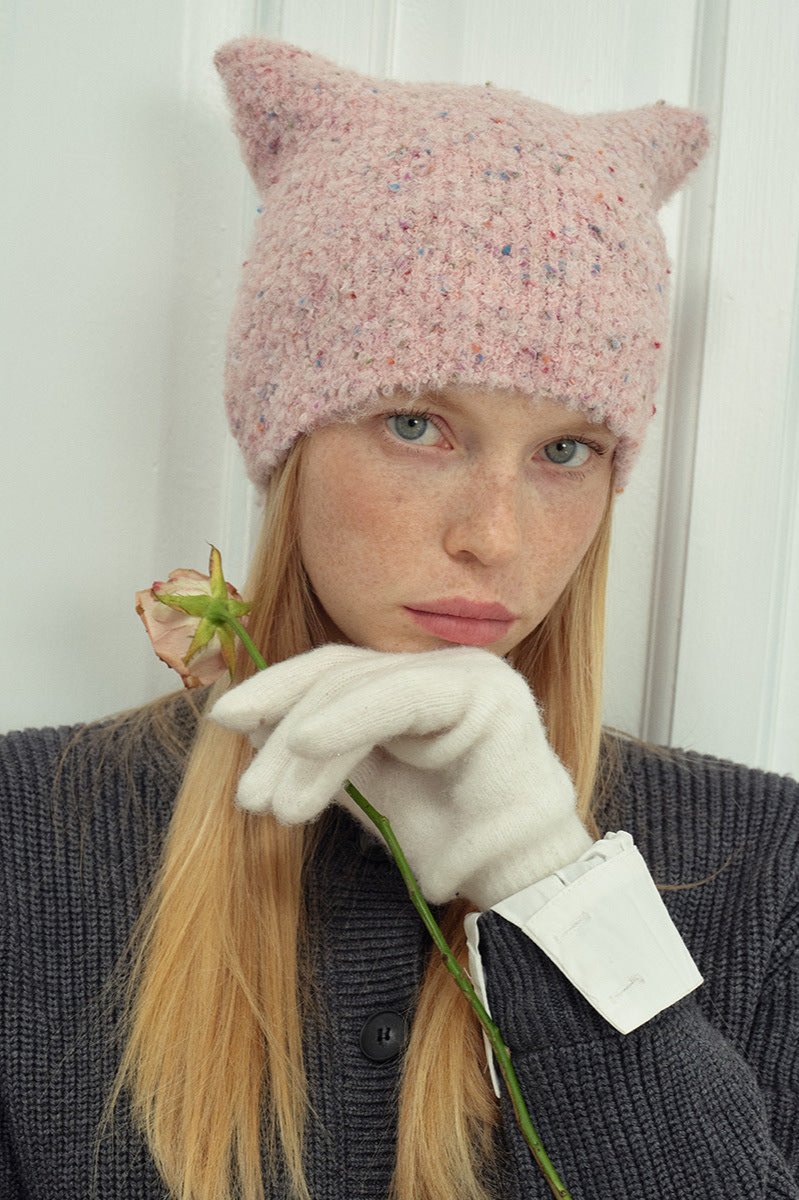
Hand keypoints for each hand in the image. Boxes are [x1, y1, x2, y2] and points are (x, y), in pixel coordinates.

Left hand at [209, 644, 591, 907]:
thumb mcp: (364, 786)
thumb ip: (319, 753)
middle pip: (341, 675)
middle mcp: (442, 665)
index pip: (336, 670)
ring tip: (276, 806)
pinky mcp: (483, 690)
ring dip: (305, 746)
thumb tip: (253, 726)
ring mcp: (466, 671)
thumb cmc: (444, 835)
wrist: (512, 876)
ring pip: (361, 687)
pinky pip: (400, 696)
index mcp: (417, 680)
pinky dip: (348, 718)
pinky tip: (306, 744)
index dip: (276, 688)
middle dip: (282, 728)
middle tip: (248, 796)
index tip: (224, 721)